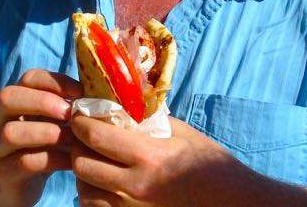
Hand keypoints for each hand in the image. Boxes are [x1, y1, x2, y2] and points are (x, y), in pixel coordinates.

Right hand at [0, 69, 82, 206]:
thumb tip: (102, 96)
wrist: (20, 183)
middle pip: (8, 97)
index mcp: (17, 99)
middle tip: (69, 113)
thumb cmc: (45, 143)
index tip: (80, 92)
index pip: (29, 78)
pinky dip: (52, 159)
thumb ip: (69, 105)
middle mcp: (0, 118)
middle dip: (43, 102)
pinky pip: (25, 161)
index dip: (55, 81)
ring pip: (11, 132)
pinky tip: (71, 161)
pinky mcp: (5, 172)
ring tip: (73, 138)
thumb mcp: (54, 120)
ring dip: (48, 132)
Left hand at [71, 115, 238, 206]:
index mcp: (148, 156)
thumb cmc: (208, 163)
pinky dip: (92, 195)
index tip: (79, 112)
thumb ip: (147, 121)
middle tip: (83, 135)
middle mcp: (135, 186)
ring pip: (84, 191)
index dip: (80, 121)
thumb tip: (120, 108)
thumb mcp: (180, 133)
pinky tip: (103, 183)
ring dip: (83, 173)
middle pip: (82, 165)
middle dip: (77, 146)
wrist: (230, 201)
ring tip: (93, 159)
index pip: (96, 136)